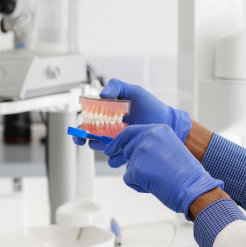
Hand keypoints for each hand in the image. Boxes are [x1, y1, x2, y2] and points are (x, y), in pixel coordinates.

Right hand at [74, 79, 191, 154]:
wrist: (166, 122)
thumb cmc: (150, 106)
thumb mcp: (133, 91)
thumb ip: (116, 86)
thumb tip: (101, 94)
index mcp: (107, 115)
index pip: (87, 122)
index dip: (80, 128)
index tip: (79, 131)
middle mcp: (109, 129)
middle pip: (89, 137)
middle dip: (84, 139)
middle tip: (87, 138)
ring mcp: (116, 142)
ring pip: (101, 149)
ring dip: (101, 147)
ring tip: (112, 141)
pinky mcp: (124, 153)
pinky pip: (114, 160)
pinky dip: (115, 158)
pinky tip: (123, 151)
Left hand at [104, 125, 223, 219]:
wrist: (194, 187)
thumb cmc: (186, 173)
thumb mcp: (170, 148)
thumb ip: (152, 146)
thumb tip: (132, 153)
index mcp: (158, 129)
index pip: (130, 132)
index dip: (118, 142)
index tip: (109, 150)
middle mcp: (148, 136)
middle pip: (127, 151)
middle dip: (136, 164)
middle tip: (156, 172)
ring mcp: (141, 151)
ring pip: (128, 167)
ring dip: (140, 176)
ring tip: (160, 178)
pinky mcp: (136, 167)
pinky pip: (129, 179)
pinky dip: (139, 186)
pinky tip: (155, 185)